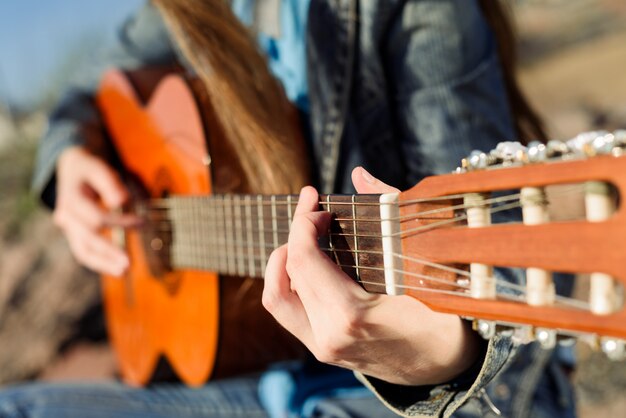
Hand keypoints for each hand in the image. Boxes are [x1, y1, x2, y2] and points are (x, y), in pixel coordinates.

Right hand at [53, 146, 138, 275]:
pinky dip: (100, 262)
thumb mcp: (99, 168)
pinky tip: (117, 268)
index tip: (142, 222)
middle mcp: (66, 216)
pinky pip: (85, 252)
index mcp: (71, 199)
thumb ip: (109, 183)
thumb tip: (121, 201)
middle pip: (87, 239)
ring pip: (82, 252)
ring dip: (103, 264)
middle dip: (109, 252)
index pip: (96, 218)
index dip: (120, 222)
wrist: (71, 169)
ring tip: (123, 272)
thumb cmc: (89, 168)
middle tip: (129, 264)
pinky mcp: (75, 235)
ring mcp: (68, 228)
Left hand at [263, 167, 480, 385]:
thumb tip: (359, 174)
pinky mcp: (321, 348)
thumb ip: (390, 210)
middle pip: (285, 274)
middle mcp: (327, 336)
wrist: (445, 366)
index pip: (303, 260)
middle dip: (294, 233)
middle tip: (313, 212)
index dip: (302, 222)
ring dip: (285, 260)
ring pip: (276, 297)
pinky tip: (314, 262)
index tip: (315, 200)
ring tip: (307, 237)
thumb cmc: (443, 313)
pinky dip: (292, 280)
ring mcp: (321, 346)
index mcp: (350, 315)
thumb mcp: (425, 258)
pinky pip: (288, 310)